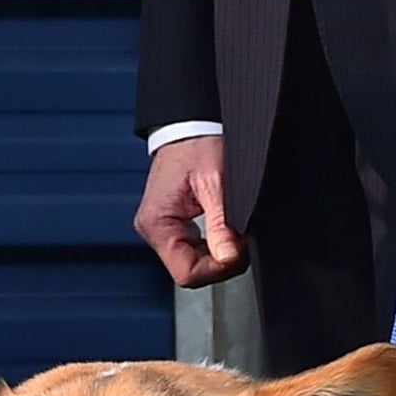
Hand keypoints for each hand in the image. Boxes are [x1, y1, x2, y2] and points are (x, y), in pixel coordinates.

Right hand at [134, 135, 245, 287]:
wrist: (190, 123)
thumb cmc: (196, 143)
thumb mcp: (215, 183)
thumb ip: (221, 224)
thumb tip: (229, 257)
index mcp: (156, 222)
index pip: (186, 273)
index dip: (218, 268)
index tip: (238, 251)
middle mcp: (154, 229)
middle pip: (190, 271)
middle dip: (221, 261)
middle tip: (241, 240)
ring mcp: (163, 228)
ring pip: (194, 263)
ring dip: (219, 253)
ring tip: (234, 231)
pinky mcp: (174, 223)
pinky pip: (195, 249)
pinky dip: (214, 244)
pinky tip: (225, 229)